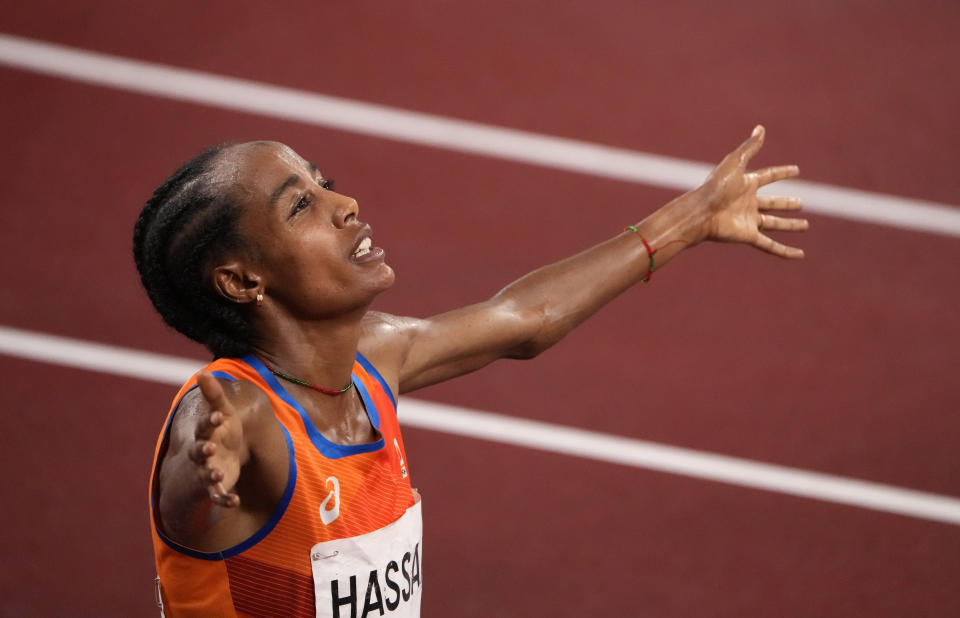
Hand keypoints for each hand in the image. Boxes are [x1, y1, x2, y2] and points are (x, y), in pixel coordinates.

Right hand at [189, 371, 246, 507]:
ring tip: (218, 475)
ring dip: (211, 476)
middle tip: (209, 447)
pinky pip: (217, 495)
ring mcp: (207, 470)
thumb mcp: (219, 411)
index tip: (217, 417)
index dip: (210, 422)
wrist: (213, 457)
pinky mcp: (215, 486)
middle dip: (203, 450)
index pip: (204, 427)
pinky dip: (224, 499)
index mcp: (205, 434)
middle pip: (199, 452)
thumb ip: (214, 394)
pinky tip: (234, 501)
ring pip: (206, 475)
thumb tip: (203, 372)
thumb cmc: (219, 430)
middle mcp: (202, 453)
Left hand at [700, 125, 807, 257]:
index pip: (768, 176)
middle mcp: (748, 202)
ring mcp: (749, 220)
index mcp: (746, 183)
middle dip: (785, 203)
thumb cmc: (716, 186)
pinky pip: (770, 246)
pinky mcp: (748, 236)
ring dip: (789, 225)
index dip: (782, 172)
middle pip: (772, 203)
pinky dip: (785, 251)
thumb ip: (750, 147)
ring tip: (805, 226)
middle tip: (801, 203)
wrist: (702, 212)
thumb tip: (761, 128)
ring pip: (774, 223)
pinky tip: (799, 255)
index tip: (796, 170)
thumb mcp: (735, 163)